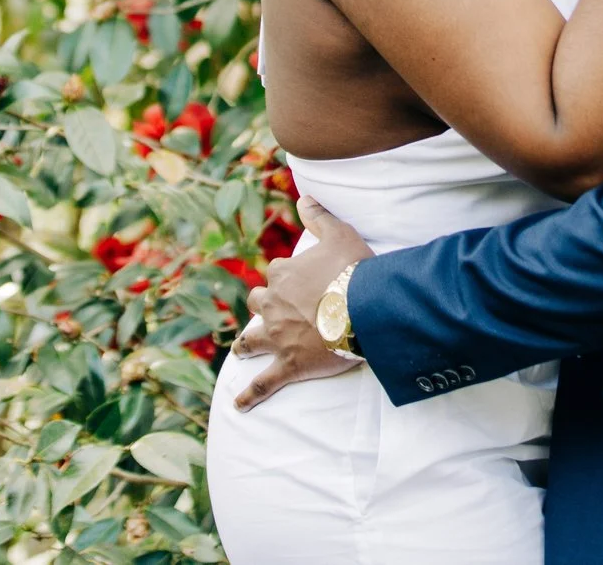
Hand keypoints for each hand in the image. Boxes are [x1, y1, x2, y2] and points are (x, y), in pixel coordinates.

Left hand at [230, 197, 376, 409]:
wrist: (363, 310)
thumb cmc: (354, 269)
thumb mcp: (339, 233)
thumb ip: (319, 215)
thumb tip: (304, 197)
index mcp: (283, 274)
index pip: (278, 271)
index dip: (289, 276)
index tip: (304, 279)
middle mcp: (272, 304)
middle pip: (258, 302)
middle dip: (262, 305)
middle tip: (272, 311)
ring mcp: (277, 336)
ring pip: (252, 339)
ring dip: (246, 343)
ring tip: (241, 349)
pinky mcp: (288, 364)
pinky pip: (264, 382)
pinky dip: (251, 394)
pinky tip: (239, 405)